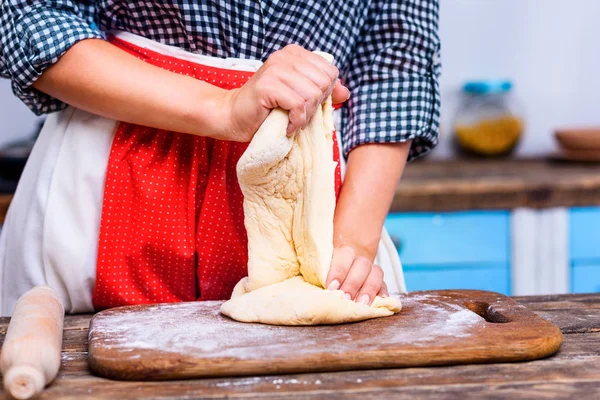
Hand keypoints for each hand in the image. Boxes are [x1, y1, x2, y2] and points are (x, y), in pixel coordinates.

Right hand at [220, 44, 349, 141]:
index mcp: (296, 54)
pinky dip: (296, 122)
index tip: (307, 105)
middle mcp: (286, 56)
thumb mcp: (301, 98)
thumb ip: (324, 92)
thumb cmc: (268, 109)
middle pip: (323, 84)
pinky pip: (299, 105)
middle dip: (315, 107)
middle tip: (298, 116)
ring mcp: (275, 68)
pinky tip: (287, 126)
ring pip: (312, 95)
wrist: (234, 116)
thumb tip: (345, 91)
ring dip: (305, 116)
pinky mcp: (267, 85)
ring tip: (291, 121)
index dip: (324, 94)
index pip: (330, 72)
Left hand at [325, 245, 388, 305]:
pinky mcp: (379, 282)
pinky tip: (381, 301)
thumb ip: (321, 273)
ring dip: (369, 289)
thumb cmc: (330, 268)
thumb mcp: (323, 265)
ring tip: (362, 304)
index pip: (343, 256)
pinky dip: (383, 293)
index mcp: (345, 251)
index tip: (331, 288)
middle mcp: (360, 259)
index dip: (338, 271)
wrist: (348, 261)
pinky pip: (384, 285)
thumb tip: (319, 289)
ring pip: (376, 273)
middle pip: (362, 265)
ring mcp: (371, 270)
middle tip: (346, 298)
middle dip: (353, 284)